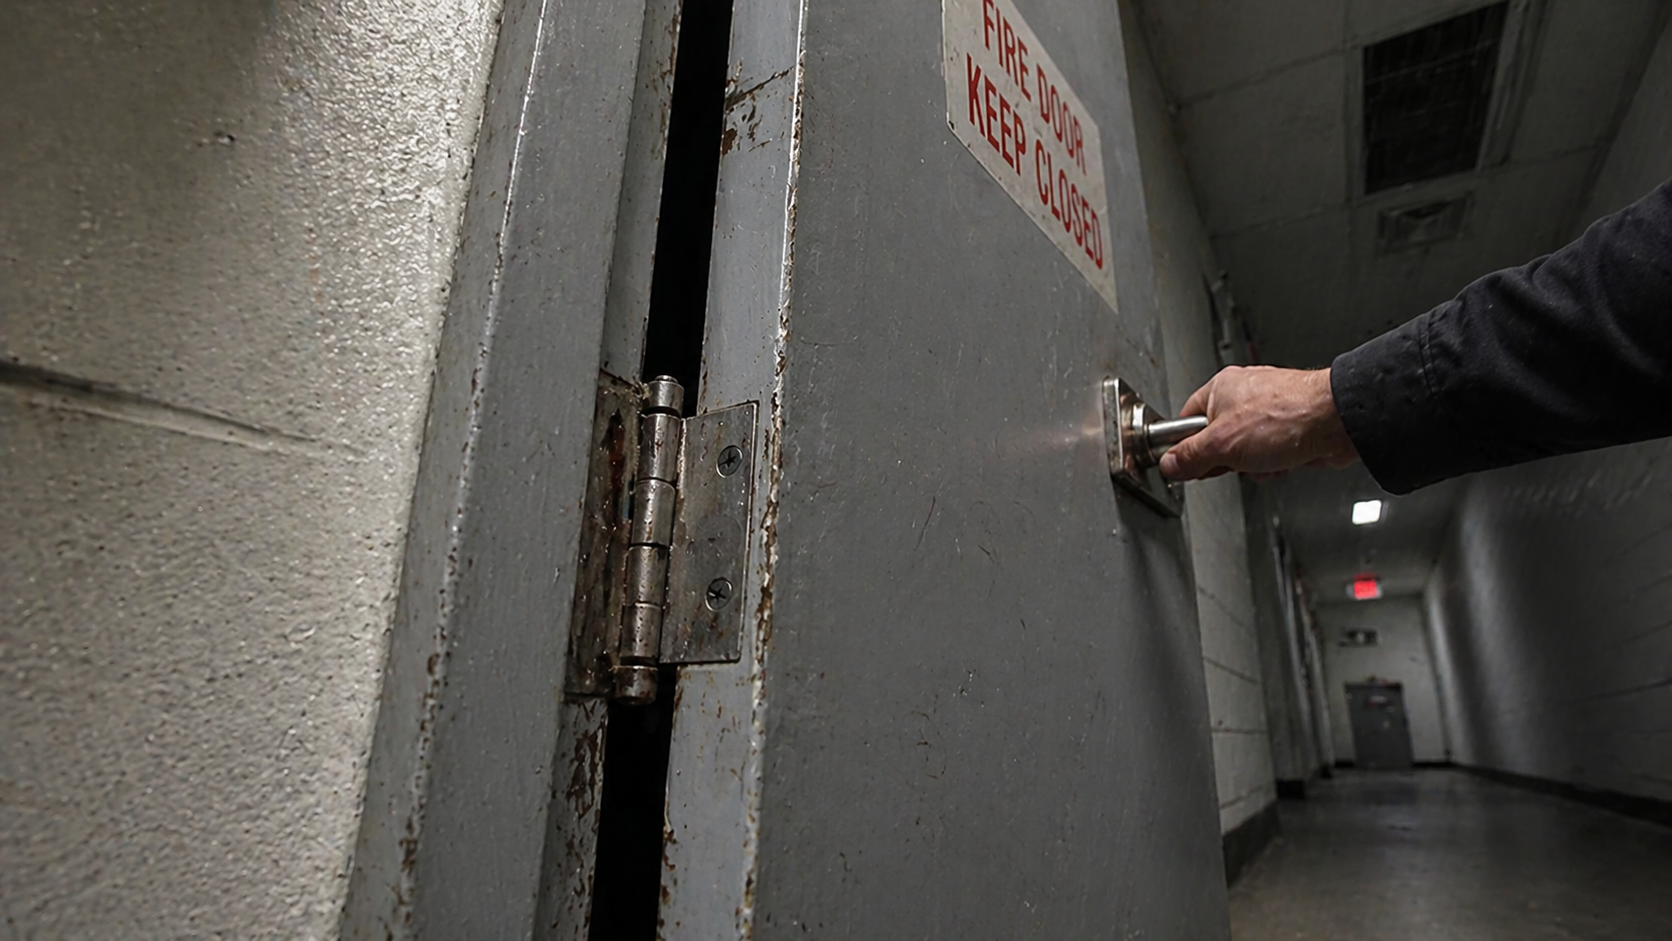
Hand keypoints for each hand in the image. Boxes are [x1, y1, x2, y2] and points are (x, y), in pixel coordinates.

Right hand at [1158, 366, 1359, 480]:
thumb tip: (1169, 464)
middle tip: (1232, 461)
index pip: (1185, 421)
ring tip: (1264, 459)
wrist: (1337, 422)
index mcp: (1220, 388)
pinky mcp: (1289, 427)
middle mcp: (1243, 395)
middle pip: (1215, 439)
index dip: (1184, 447)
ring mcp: (1268, 411)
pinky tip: (1282, 460)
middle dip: (1226, 459)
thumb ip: (1189, 456)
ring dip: (1252, 464)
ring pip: (1244, 450)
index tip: (1184, 465)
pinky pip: (1269, 452)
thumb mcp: (1221, 445)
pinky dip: (1274, 462)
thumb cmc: (1286, 417)